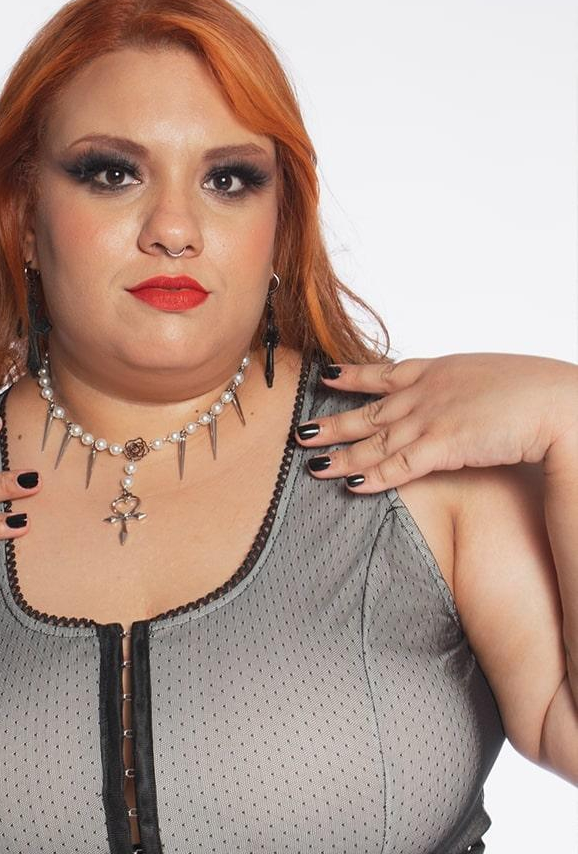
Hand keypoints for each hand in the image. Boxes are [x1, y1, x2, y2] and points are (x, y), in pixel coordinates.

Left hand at [295, 352, 577, 491]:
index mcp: (441, 369)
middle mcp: (428, 391)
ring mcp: (432, 418)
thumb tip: (466, 400)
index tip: (327, 376)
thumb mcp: (494, 380)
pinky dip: (372, 476)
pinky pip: (398, 465)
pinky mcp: (442, 446)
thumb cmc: (538, 391)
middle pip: (370, 411)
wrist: (557, 403)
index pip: (387, 372)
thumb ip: (469, 388)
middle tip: (301, 431)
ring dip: (341, 454)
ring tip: (311, 463)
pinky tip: (349, 485)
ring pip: (375, 440)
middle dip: (334, 422)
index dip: (354, 377)